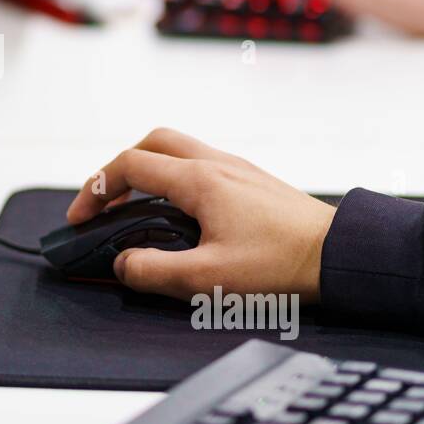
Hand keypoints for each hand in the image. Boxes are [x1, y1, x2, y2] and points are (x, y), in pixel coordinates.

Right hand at [67, 130, 335, 301]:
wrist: (341, 256)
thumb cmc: (282, 266)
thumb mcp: (207, 280)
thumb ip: (153, 271)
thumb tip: (122, 264)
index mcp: (198, 181)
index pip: (129, 167)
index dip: (95, 190)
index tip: (81, 217)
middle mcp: (216, 164)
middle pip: (152, 143)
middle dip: (118, 168)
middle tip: (105, 201)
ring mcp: (237, 169)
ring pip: (178, 149)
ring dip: (148, 169)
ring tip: (136, 206)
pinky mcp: (252, 182)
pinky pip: (200, 163)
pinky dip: (174, 177)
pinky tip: (179, 211)